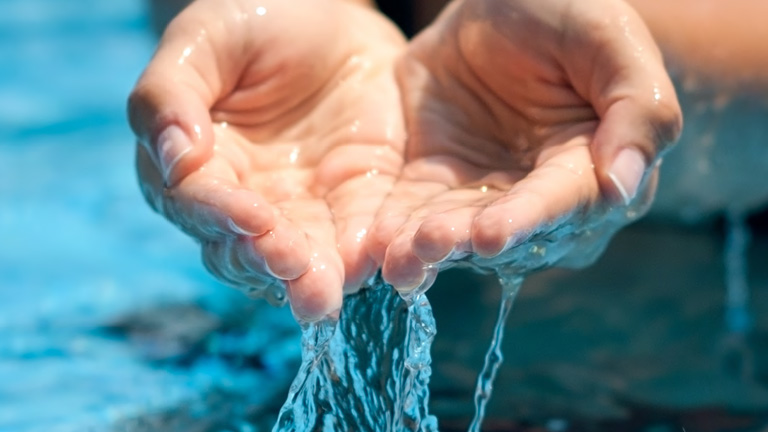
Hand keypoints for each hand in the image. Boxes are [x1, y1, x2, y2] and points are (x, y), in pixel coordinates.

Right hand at [128, 0, 405, 319]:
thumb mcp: (204, 40)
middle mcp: (244, 200)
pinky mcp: (354, 203)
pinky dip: (362, 257)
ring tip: (324, 295)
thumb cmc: (254, 21)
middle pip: (245, 248)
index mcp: (196, 165)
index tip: (249, 217)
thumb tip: (172, 158)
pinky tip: (371, 268)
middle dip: (268, 262)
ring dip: (310, 280)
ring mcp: (302, 209)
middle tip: (292, 268)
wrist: (330, 17)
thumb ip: (171, 95)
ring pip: (299, 260)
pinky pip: (357, 239)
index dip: (220, 214)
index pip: (198, 203)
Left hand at [366, 0, 681, 290]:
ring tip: (399, 256)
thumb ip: (638, 110)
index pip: (563, 204)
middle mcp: (538, 195)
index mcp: (590, 167)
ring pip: (455, 231)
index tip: (491, 234)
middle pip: (505, 232)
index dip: (528, 220)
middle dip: (465, 241)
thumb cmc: (568, 10)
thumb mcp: (612, 42)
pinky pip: (411, 212)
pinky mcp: (432, 183)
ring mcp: (481, 193)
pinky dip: (394, 230)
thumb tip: (624, 188)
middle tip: (430, 244)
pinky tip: (374, 244)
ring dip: (427, 247)